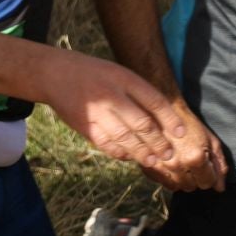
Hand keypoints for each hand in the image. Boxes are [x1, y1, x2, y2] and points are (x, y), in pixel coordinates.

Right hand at [41, 52, 184, 168]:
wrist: (54, 74)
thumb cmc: (94, 75)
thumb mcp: (118, 74)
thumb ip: (138, 94)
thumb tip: (163, 121)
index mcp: (123, 79)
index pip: (154, 101)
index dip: (171, 119)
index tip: (181, 133)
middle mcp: (110, 95)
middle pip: (142, 123)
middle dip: (158, 142)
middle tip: (169, 154)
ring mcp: (95, 111)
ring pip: (124, 137)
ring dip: (142, 152)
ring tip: (153, 161)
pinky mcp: (83, 124)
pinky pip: (105, 143)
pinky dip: (119, 152)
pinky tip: (128, 156)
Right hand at [141, 99, 227, 191]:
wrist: (160, 111)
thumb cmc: (188, 125)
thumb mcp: (211, 141)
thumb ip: (219, 165)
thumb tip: (219, 187)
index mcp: (194, 158)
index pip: (206, 183)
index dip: (208, 175)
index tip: (205, 166)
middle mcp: (176, 165)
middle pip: (189, 186)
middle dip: (193, 178)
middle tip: (191, 164)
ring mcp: (159, 166)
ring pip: (174, 186)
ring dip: (179, 179)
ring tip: (179, 164)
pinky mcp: (145, 164)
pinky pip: (159, 181)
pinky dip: (165, 176)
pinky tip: (167, 164)